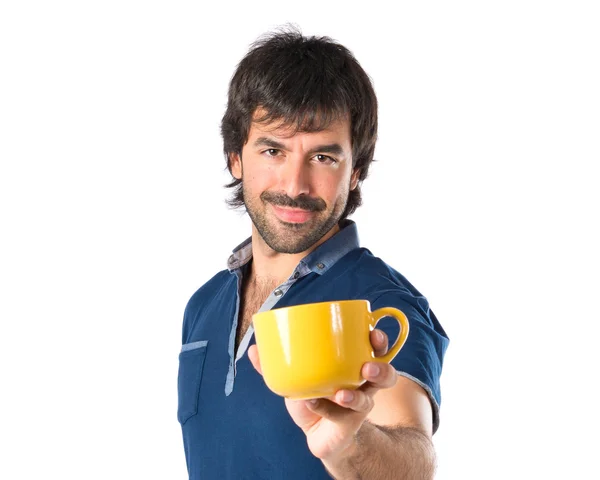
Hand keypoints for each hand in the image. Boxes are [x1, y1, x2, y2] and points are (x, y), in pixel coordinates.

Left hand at [248, 329, 397, 462]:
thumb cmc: (313, 395)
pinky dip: (323, 407)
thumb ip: (274, 364)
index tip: (372, 332)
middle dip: (380, 367)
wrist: (317, 432)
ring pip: (370, 398)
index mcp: (355, 363)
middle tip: (367, 366)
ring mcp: (358, 404)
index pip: (376, 348)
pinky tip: (312, 401)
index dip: (379, 339)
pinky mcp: (348, 423)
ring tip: (341, 393)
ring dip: (357, 395)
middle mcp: (362, 383)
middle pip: (385, 372)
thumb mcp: (296, 376)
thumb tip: (253, 348)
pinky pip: (340, 415)